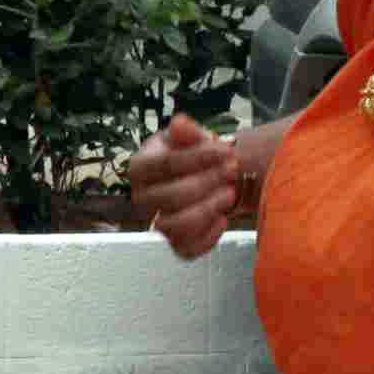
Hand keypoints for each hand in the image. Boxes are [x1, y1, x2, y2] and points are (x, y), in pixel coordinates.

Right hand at [129, 111, 261, 262]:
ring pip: (176, 225)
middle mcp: (142, 197)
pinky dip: (208, 237)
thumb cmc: (195, 156)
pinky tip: (223, 219)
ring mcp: (157, 222)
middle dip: (207, 183)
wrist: (207, 176)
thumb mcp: (192, 137)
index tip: (226, 151)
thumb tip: (179, 124)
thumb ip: (188, 131)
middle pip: (171, 196)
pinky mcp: (175, 242)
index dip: (198, 158)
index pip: (165, 164)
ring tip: (230, 194)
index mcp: (141, 167)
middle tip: (232, 170)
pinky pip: (186, 249)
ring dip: (208, 209)